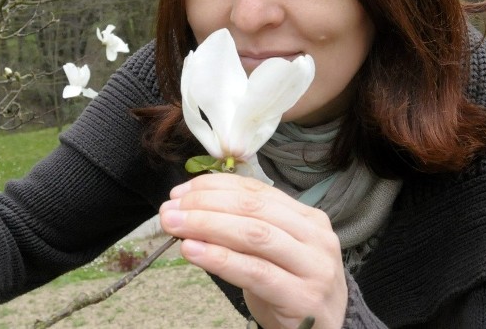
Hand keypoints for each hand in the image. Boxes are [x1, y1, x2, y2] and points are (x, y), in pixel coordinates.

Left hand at [159, 173, 346, 328]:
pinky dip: (219, 258)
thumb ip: (240, 227)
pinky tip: (192, 251)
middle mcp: (316, 237)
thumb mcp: (269, 251)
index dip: (213, 188)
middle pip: (252, 209)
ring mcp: (314, 267)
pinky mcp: (304, 297)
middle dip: (205, 205)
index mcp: (307, 218)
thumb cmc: (288, 286)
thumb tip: (187, 208)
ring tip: (175, 227)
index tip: (179, 194)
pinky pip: (255, 271)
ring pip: (254, 234)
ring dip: (207, 226)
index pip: (255, 192)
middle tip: (170, 210)